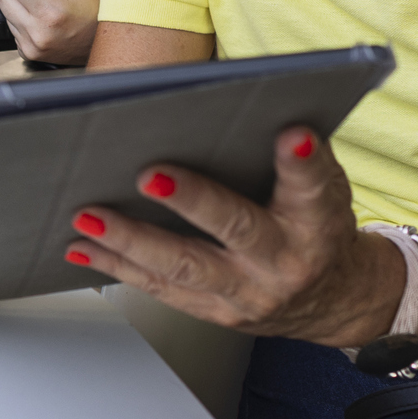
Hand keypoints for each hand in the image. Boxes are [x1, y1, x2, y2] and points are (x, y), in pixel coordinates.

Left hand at [63, 126, 405, 344]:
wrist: (334, 298)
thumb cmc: (318, 225)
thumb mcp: (325, 187)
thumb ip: (295, 158)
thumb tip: (240, 106)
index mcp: (318, 221)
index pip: (313, 186)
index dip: (302, 161)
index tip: (291, 133)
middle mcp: (284, 261)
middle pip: (237, 229)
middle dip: (191, 201)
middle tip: (148, 175)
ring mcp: (247, 292)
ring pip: (184, 267)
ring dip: (131, 240)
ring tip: (89, 215)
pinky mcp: (216, 312)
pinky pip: (162, 288)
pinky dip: (118, 266)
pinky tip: (83, 246)